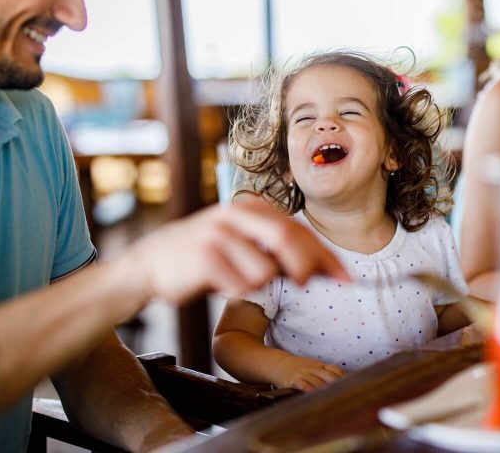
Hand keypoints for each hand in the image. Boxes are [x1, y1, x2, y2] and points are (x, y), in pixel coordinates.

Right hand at [127, 199, 347, 303]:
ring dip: (259, 284)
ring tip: (235, 280)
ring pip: (265, 270)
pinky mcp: (204, 256)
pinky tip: (219, 284)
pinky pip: (241, 285)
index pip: (299, 231)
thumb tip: (325, 269)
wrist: (152, 263)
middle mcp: (236, 215)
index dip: (326, 255)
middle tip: (305, 285)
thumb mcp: (246, 247)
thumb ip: (280, 254)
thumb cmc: (208, 258)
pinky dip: (237, 291)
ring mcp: (218, 233)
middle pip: (288, 240)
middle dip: (305, 267)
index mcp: (251, 209)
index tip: (347, 278)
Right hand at [270, 355, 344, 391]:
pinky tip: (314, 394)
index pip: (335, 370)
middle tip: (347, 395)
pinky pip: (302, 384)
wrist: (277, 364)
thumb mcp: (312, 366)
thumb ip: (325, 372)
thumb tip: (342, 382)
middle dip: (338, 385)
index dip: (344, 378)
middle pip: (329, 376)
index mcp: (319, 365)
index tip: (353, 386)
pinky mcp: (293, 380)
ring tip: (334, 398)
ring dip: (326, 389)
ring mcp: (303, 373)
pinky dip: (309, 389)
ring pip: (317, 381)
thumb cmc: (297, 368)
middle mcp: (313, 368)